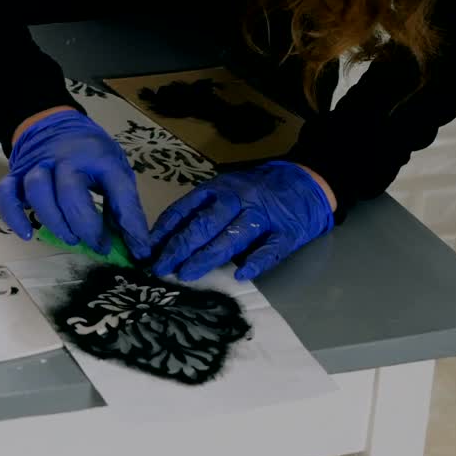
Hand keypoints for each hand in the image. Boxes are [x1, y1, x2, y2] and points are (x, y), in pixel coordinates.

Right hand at [0, 108, 150, 258]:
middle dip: (85, 226)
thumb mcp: (115, 169)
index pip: (118, 190)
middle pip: (70, 193)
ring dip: (54, 221)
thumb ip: (123, 204)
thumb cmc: (90, 153)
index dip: (130, 223)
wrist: (51, 122)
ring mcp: (37, 166)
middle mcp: (65, 159)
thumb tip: (137, 246)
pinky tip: (28, 233)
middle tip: (97, 244)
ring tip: (70, 237)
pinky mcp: (15, 175)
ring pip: (37, 192)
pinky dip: (14, 216)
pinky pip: (6, 195)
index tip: (138, 249)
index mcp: (99, 157)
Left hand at [149, 161, 334, 281]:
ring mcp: (264, 215)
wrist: (308, 181)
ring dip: (207, 256)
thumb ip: (202, 210)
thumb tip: (165, 239)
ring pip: (232, 236)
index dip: (165, 229)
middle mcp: (239, 199)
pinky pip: (270, 248)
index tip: (147, 249)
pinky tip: (240, 274)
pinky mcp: (287, 232)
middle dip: (180, 246)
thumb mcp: (227, 189)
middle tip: (161, 267)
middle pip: (205, 223)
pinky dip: (255, 261)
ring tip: (187, 273)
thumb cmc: (257, 189)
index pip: (186, 208)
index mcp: (220, 188)